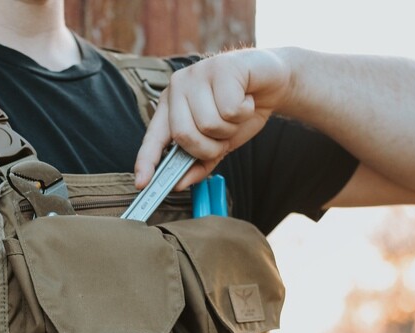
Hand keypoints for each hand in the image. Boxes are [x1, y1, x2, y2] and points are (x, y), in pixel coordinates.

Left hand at [134, 48, 291, 189]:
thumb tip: (179, 184)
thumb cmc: (240, 111)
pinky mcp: (220, 66)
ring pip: (209, 124)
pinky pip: (230, 109)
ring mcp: (197, 74)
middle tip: (224, 134)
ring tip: (237, 111)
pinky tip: (246, 98)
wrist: (272, 82)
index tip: (142, 183)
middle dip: (209, 147)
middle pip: (184, 135)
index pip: (153, 138)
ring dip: (231, 127)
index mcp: (171, 106)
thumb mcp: (218, 143)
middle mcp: (178, 88)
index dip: (146, 161)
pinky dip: (245, 111)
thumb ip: (198, 162)